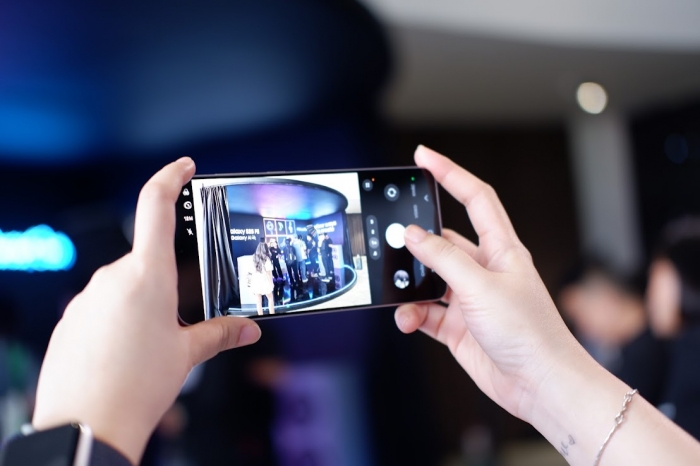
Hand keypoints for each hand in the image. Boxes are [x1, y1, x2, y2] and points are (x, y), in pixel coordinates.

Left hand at [32, 158, 260, 464]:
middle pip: (146, 259)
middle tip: (181, 314)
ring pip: (124, 286)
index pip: (155, 206)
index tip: (184, 166)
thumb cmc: (134, 389)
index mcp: (147, 276)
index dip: (171, 177)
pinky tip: (128, 352)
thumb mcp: (187, 355)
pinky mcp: (71, 319)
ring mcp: (87, 298)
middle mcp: (112, 278)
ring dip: (142, 304)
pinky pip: (102, 306)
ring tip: (153, 344)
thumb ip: (219, 333)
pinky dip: (119, 320)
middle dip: (167, 280)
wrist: (84, 426)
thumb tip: (247, 329)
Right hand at [395, 146, 582, 423]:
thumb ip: (443, 258)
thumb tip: (412, 235)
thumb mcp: (480, 287)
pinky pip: (425, 312)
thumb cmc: (529, 332)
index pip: (475, 199)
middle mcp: (484, 270)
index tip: (423, 156)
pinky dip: (412, 315)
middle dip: (417, 242)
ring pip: (428, 280)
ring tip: (399, 293)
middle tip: (390, 238)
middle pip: (443, 242)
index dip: (450, 173)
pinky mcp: (458, 326)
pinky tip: (408, 321)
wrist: (540, 385)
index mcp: (501, 250)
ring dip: (410, 287)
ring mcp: (470, 299)